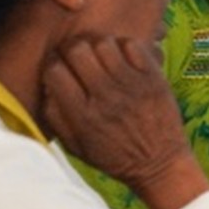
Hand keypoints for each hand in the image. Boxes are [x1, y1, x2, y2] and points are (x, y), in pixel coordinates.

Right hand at [42, 36, 197, 193]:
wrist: (160, 165)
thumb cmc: (115, 157)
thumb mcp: (76, 147)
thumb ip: (55, 117)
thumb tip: (47, 86)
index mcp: (83, 116)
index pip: (54, 71)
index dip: (51, 65)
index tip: (57, 69)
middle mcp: (105, 97)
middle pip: (77, 50)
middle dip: (71, 50)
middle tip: (76, 58)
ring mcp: (132, 85)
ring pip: (104, 43)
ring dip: (97, 46)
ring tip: (99, 57)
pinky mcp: (153, 79)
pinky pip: (132, 45)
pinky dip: (123, 46)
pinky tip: (121, 59)